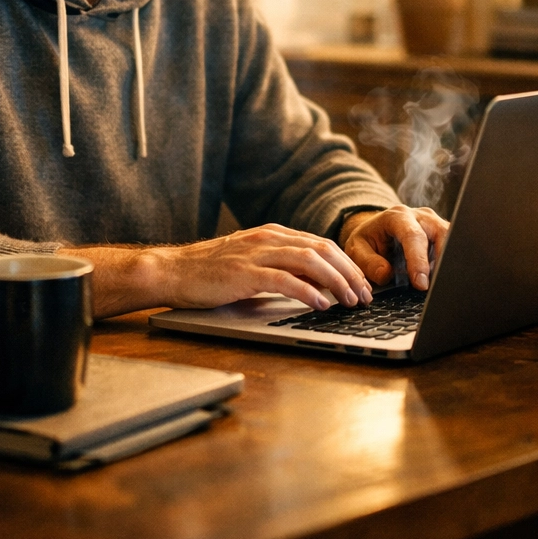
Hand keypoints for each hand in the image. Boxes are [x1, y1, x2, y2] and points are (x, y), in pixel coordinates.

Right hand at [144, 223, 373, 310]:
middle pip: (322, 250)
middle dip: (350, 273)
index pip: (321, 244)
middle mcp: (267, 239)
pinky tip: (321, 304)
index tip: (361, 284)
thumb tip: (315, 285)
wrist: (172, 271)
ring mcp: (256, 254)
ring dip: (337, 283)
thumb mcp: (250, 262)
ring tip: (350, 301)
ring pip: (311, 262)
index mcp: (271, 234)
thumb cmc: (208, 271)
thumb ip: (279, 266)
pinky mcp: (245, 274)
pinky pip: (286, 280)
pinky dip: (309, 292)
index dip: (347, 264)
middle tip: (365, 295)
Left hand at [339, 205, 448, 289]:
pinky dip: (450, 265)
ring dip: (448, 264)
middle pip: (442, 235)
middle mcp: (421, 216)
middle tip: (436, 288)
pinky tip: (444, 281)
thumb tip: (387, 274)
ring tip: (440, 286)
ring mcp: (436, 224)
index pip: (413, 236)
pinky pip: (455, 249)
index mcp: (397, 216)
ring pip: (454, 242)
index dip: (418, 261)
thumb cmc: (368, 241)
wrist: (377, 231)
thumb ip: (368, 262)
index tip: (421, 284)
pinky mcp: (445, 236)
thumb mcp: (356, 250)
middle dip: (441, 262)